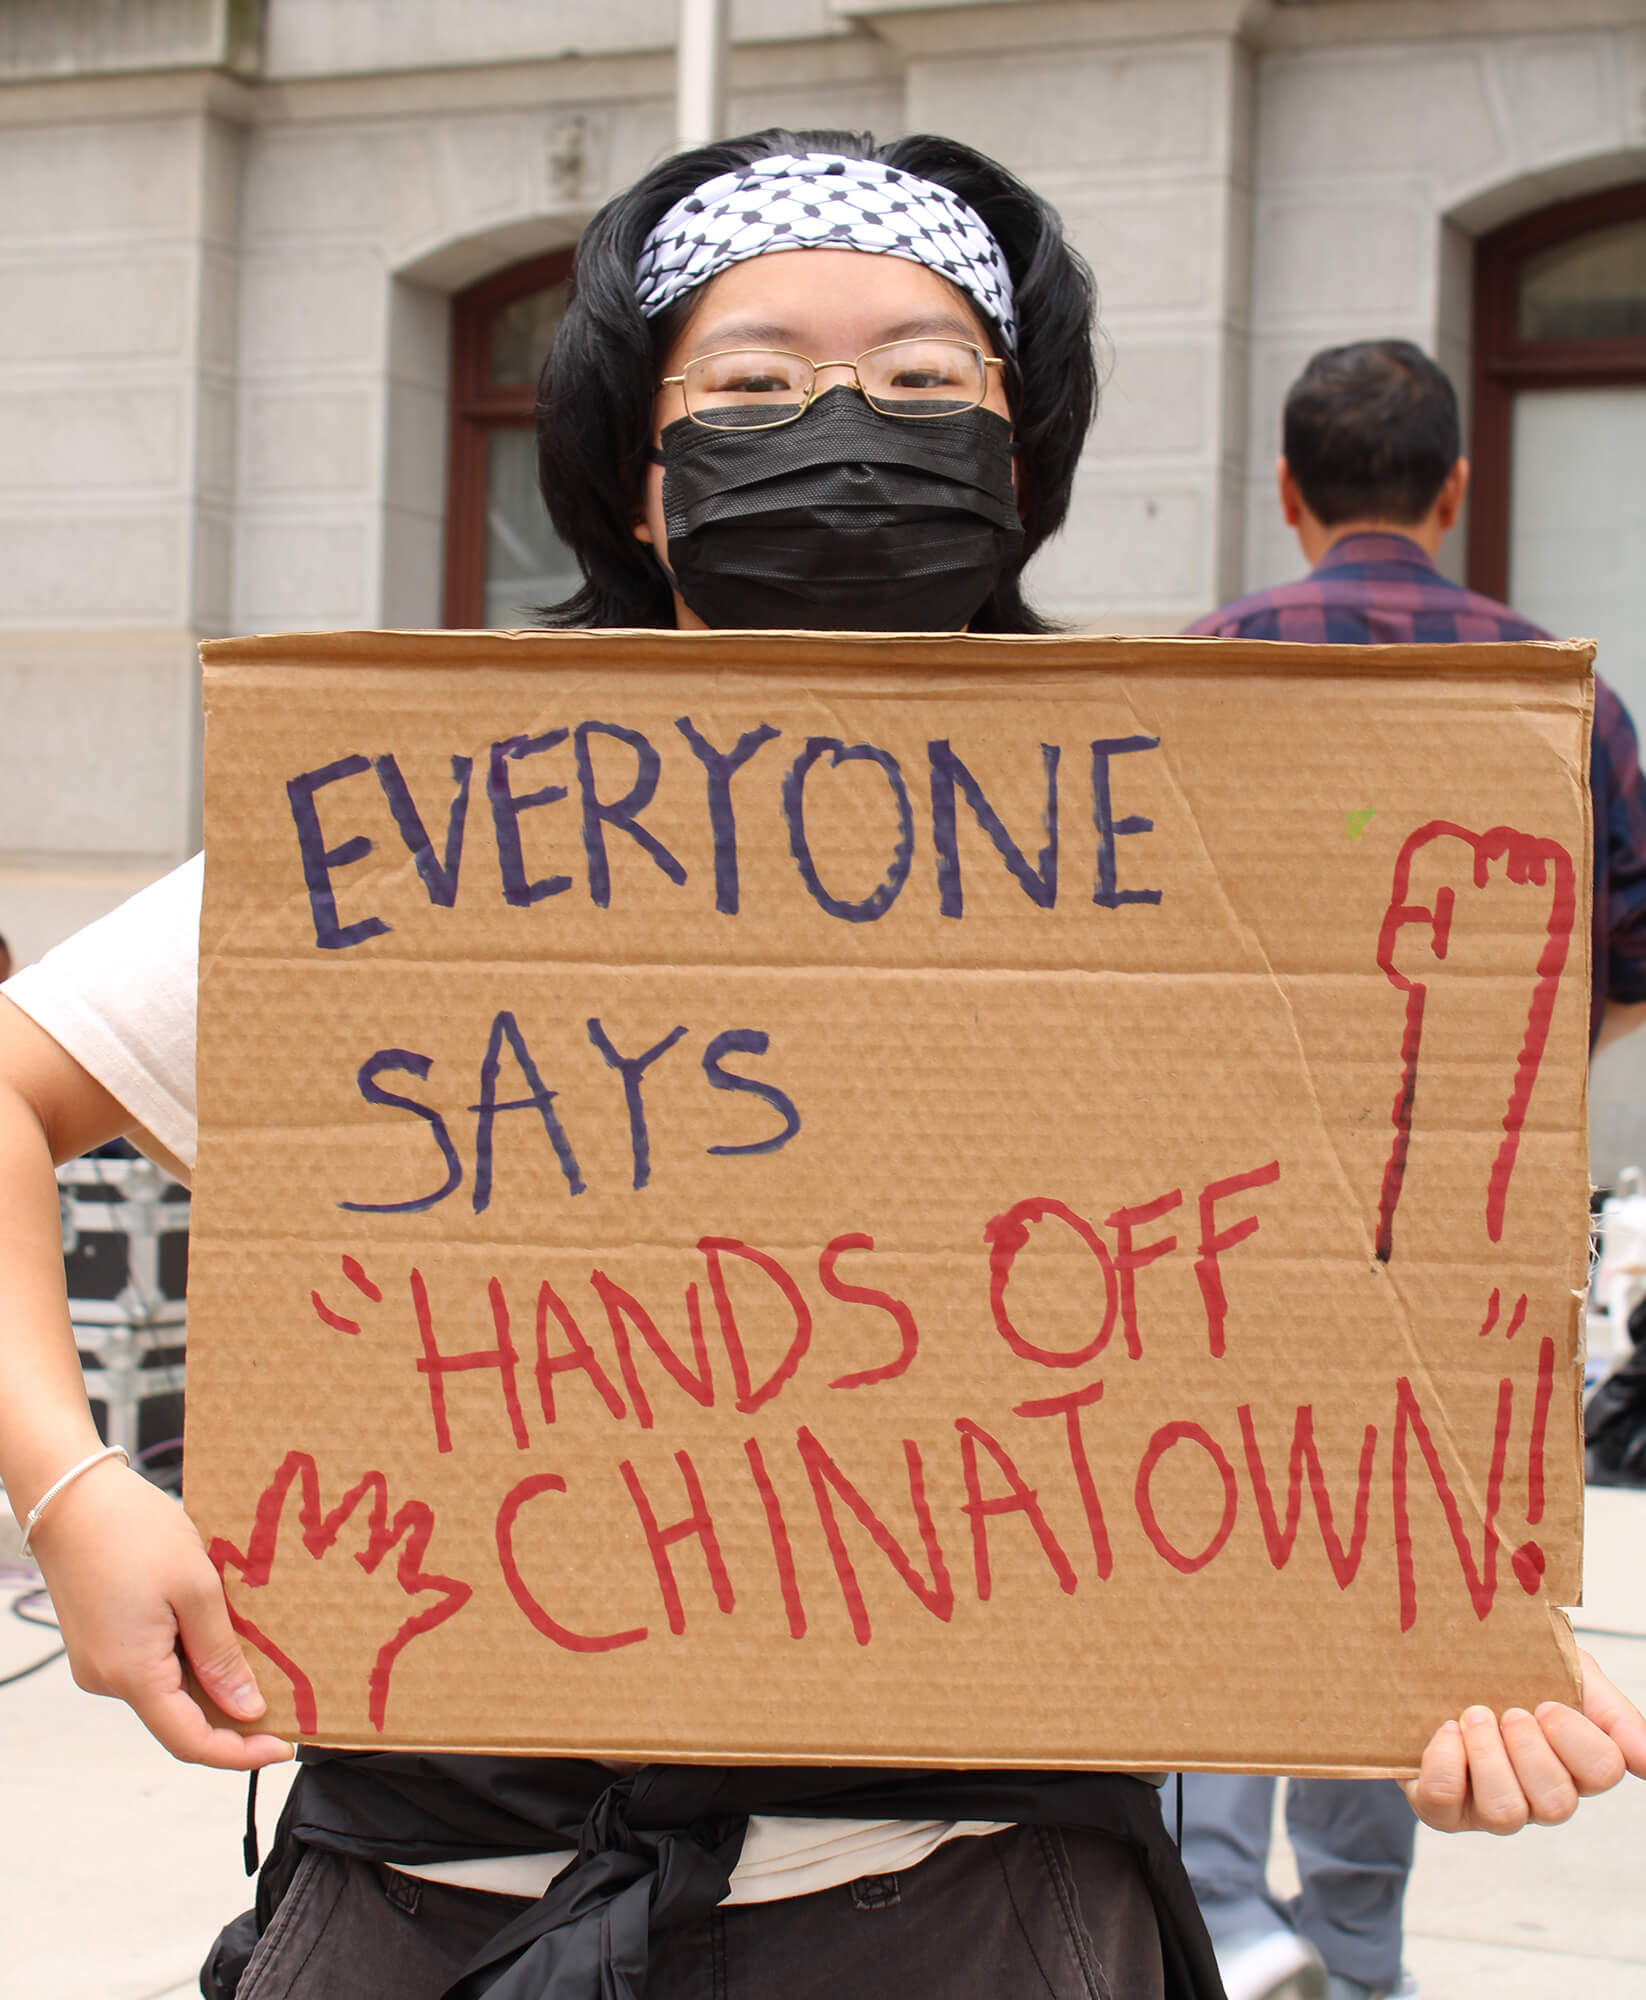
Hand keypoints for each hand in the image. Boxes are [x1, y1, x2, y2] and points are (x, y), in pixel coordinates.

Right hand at [27, 1457, 293, 1769]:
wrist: (73, 1496)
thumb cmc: (132, 1532)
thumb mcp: (195, 1589)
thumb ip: (220, 1655)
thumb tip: (246, 1710)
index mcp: (132, 1674)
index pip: (191, 1742)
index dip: (240, 1753)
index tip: (284, 1746)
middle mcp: (107, 1679)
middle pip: (179, 1719)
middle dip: (232, 1714)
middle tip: (284, 1695)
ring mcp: (99, 1662)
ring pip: (166, 1691)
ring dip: (210, 1681)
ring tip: (255, 1651)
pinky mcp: (99, 1642)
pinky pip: (150, 1667)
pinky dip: (187, 1659)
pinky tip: (216, 1631)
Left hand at [1405, 1650, 1645, 1831]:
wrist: (1442, 1654)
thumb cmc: (1512, 1668)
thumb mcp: (1569, 1670)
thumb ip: (1613, 1712)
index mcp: (1577, 1764)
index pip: (1604, 1771)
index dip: (1573, 1736)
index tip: (1547, 1702)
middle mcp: (1540, 1796)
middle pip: (1557, 1804)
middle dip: (1528, 1748)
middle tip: (1508, 1711)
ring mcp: (1491, 1809)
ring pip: (1505, 1813)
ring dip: (1487, 1755)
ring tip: (1474, 1716)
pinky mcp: (1442, 1809)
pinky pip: (1444, 1803)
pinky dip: (1444, 1761)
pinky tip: (1447, 1731)